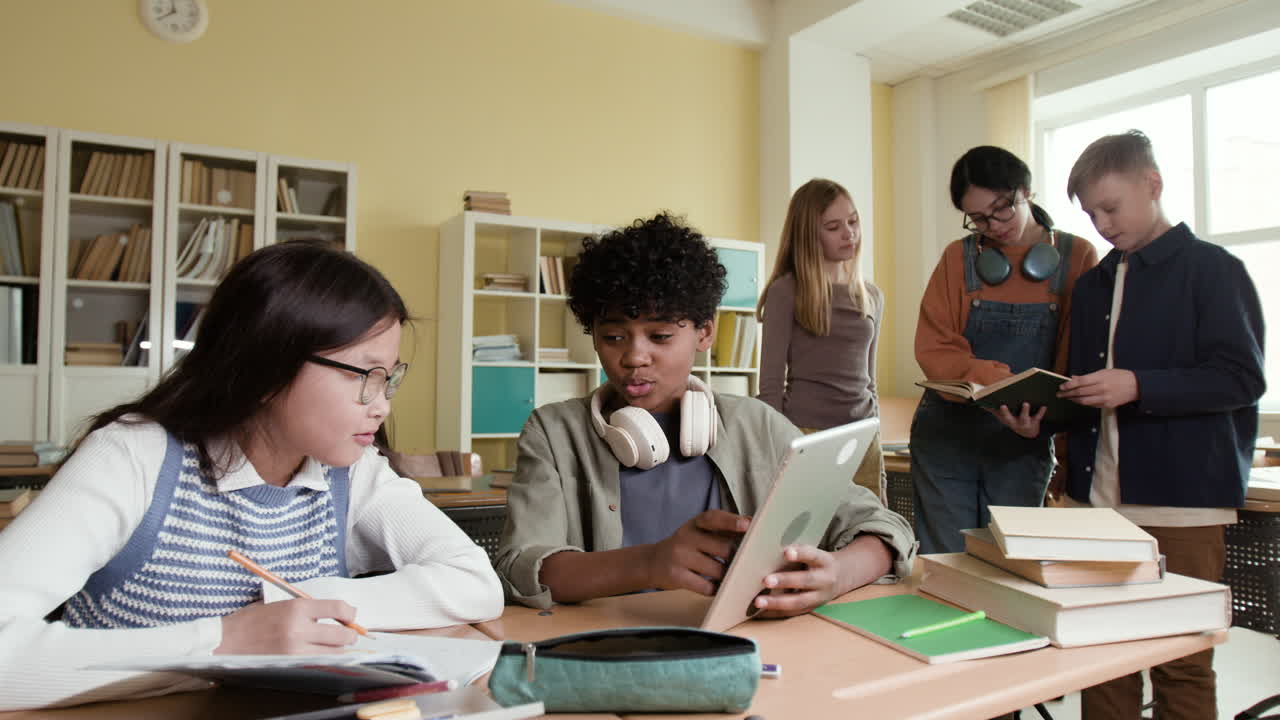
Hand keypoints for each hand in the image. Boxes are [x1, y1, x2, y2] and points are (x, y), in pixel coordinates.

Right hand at [216, 599, 359, 654]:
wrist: (225, 641)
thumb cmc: (251, 620)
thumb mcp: (280, 604)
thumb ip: (305, 608)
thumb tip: (332, 613)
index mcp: (297, 608)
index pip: (337, 608)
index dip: (350, 613)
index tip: (351, 615)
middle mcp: (299, 629)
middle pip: (341, 635)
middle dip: (350, 635)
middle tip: (349, 634)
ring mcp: (295, 650)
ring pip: (333, 654)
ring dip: (339, 650)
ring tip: (335, 646)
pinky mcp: (289, 665)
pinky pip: (317, 664)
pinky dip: (324, 660)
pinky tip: (321, 655)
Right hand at [645, 510, 747, 595]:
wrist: (651, 562)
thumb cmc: (684, 547)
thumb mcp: (697, 533)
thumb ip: (721, 530)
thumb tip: (752, 525)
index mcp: (694, 524)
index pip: (714, 518)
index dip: (731, 520)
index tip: (747, 524)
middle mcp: (686, 537)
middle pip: (724, 548)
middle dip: (737, 558)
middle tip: (746, 564)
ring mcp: (680, 556)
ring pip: (718, 570)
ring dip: (729, 576)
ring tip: (732, 578)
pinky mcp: (676, 576)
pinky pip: (706, 586)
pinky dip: (716, 589)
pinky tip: (717, 588)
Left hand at [751, 545, 840, 617]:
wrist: (839, 577)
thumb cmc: (816, 561)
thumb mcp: (813, 552)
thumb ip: (796, 551)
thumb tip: (768, 547)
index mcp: (824, 561)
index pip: (813, 555)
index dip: (801, 553)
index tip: (786, 552)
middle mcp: (825, 580)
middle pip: (806, 580)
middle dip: (785, 581)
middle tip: (766, 580)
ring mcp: (819, 597)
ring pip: (799, 601)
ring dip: (777, 602)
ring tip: (758, 601)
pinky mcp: (812, 608)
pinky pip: (793, 613)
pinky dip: (776, 612)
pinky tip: (760, 612)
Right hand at [991, 402, 1046, 437]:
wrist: (1029, 433)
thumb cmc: (1015, 421)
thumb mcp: (1004, 418)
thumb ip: (994, 411)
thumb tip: (982, 405)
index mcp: (1007, 420)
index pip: (1000, 416)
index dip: (996, 411)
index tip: (992, 405)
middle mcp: (1014, 423)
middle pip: (1008, 418)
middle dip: (1005, 413)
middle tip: (1002, 406)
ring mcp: (1024, 423)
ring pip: (1023, 418)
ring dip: (1024, 411)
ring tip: (1025, 403)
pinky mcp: (1034, 422)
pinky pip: (1037, 417)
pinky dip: (1041, 412)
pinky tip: (1044, 406)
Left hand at [1058, 369, 1137, 408]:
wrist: (1135, 386)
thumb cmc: (1120, 376)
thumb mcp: (1104, 372)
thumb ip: (1088, 376)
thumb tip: (1075, 378)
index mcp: (1101, 378)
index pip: (1080, 382)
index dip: (1069, 385)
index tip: (1061, 386)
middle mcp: (1102, 388)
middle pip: (1080, 392)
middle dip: (1067, 394)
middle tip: (1060, 394)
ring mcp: (1105, 398)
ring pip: (1084, 401)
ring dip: (1074, 400)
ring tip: (1068, 398)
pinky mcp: (1107, 405)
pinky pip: (1092, 405)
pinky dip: (1084, 403)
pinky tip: (1079, 400)